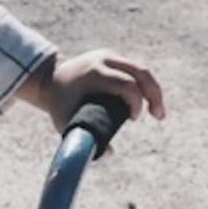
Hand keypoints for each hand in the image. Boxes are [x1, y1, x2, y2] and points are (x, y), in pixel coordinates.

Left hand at [16, 49, 168, 126]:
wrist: (48, 80)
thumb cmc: (59, 105)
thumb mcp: (67, 122)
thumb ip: (86, 138)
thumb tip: (110, 153)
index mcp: (94, 73)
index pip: (127, 84)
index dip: (136, 102)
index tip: (133, 118)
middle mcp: (104, 59)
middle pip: (141, 72)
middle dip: (154, 94)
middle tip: (159, 116)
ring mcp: (109, 55)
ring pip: (141, 70)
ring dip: (153, 91)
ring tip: (157, 113)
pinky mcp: (113, 57)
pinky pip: (135, 69)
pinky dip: (144, 86)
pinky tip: (148, 102)